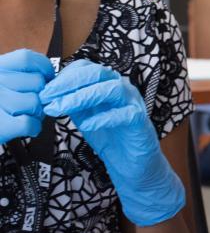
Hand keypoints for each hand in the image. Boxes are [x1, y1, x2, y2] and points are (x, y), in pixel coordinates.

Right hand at [0, 50, 54, 144]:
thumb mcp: (1, 81)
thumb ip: (17, 75)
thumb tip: (49, 79)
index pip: (25, 58)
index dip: (43, 67)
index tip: (48, 77)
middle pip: (36, 82)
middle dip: (41, 95)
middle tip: (34, 103)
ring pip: (34, 103)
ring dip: (37, 113)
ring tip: (26, 115)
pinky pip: (28, 123)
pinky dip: (33, 127)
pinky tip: (27, 127)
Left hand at [40, 59, 183, 225]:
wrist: (131, 164)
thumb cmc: (110, 137)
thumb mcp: (84, 116)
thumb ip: (71, 104)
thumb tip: (48, 94)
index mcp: (108, 84)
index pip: (87, 68)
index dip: (64, 76)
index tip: (44, 91)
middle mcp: (123, 89)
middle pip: (98, 73)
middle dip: (69, 83)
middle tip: (47, 97)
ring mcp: (134, 104)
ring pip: (111, 89)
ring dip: (82, 97)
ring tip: (60, 110)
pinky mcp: (140, 122)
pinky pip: (125, 114)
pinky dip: (104, 118)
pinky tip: (86, 125)